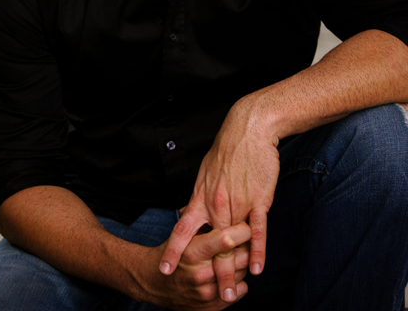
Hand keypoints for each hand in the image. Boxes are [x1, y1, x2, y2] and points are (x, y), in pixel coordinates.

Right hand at [142, 222, 250, 309]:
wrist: (155, 283)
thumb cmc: (174, 253)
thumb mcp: (186, 234)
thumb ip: (208, 225)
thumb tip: (233, 211)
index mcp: (193, 251)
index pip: (227, 239)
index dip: (241, 229)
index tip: (244, 223)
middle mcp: (201, 274)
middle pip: (241, 256)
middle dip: (245, 244)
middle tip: (242, 237)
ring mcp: (208, 293)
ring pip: (243, 272)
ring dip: (241, 262)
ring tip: (230, 254)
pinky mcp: (213, 306)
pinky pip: (242, 289)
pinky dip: (239, 280)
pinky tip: (227, 272)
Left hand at [159, 94, 280, 302]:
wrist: (249, 129)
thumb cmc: (228, 150)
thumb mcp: (206, 172)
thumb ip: (200, 195)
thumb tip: (188, 210)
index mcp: (202, 197)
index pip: (184, 229)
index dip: (174, 250)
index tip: (165, 269)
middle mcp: (217, 203)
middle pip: (211, 245)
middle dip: (209, 273)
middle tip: (208, 297)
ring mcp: (238, 202)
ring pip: (232, 243)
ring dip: (232, 270)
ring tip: (232, 294)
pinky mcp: (258, 200)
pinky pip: (257, 230)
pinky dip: (257, 251)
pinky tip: (256, 269)